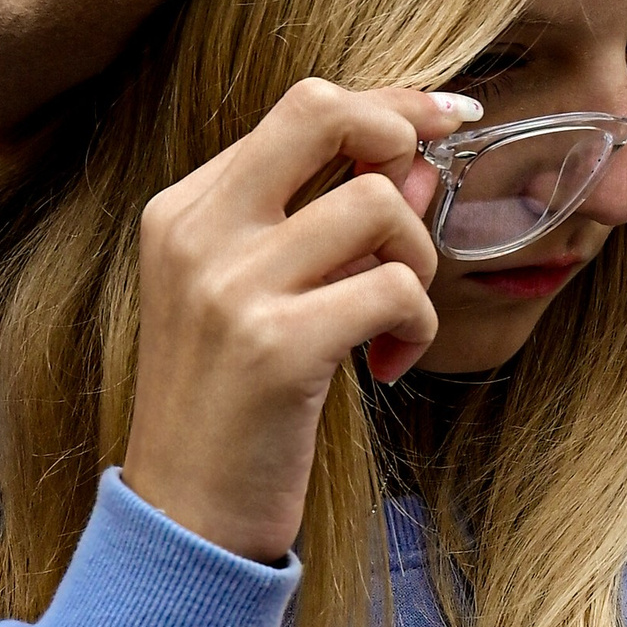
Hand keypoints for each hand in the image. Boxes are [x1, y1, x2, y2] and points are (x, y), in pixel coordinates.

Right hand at [122, 79, 466, 564]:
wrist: (184, 520)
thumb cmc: (231, 410)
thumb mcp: (258, 299)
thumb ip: (324, 225)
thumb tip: (417, 163)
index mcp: (184, 211)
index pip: (301, 109)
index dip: (386, 106)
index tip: (442, 118)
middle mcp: (198, 233)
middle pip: (325, 112)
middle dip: (401, 137)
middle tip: (419, 200)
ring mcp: (231, 287)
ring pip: (379, 206)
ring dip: (417, 261)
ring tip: (395, 321)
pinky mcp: (276, 348)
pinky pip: (394, 290)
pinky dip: (417, 327)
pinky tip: (388, 367)